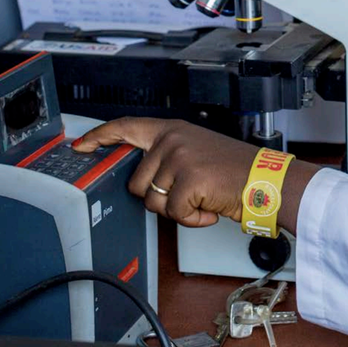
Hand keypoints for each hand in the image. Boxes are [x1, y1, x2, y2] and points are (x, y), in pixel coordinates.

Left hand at [72, 117, 256, 227]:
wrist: (265, 180)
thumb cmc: (235, 171)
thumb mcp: (197, 152)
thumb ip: (168, 156)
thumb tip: (141, 176)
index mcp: (173, 131)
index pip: (127, 128)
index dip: (100, 137)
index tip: (81, 145)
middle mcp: (173, 140)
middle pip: (136, 182)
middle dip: (159, 197)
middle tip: (189, 191)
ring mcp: (179, 159)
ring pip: (152, 202)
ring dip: (177, 209)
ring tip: (203, 197)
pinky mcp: (188, 180)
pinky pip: (173, 214)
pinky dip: (192, 218)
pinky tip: (209, 206)